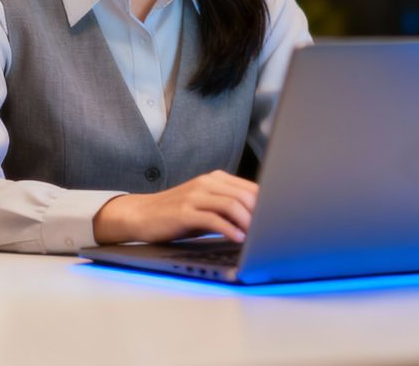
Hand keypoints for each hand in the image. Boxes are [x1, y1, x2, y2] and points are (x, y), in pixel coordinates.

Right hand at [93, 170, 257, 244]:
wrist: (141, 214)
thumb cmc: (177, 213)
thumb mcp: (205, 204)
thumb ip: (228, 206)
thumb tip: (260, 219)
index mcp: (215, 179)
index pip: (251, 188)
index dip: (267, 204)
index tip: (277, 220)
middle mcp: (206, 183)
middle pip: (245, 195)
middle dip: (261, 214)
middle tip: (270, 231)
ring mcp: (195, 195)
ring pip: (232, 205)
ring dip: (249, 222)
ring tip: (257, 236)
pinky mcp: (185, 211)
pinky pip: (214, 219)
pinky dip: (230, 230)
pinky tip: (238, 239)